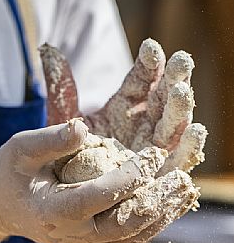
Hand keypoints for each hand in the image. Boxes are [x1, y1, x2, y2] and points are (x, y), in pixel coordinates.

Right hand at [0, 120, 196, 242]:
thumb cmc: (8, 174)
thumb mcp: (20, 149)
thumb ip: (51, 140)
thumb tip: (85, 127)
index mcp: (52, 211)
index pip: (97, 196)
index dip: (128, 177)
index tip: (152, 154)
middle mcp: (70, 235)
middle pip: (123, 228)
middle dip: (156, 203)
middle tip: (183, 181)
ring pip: (131, 238)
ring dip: (161, 217)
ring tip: (185, 194)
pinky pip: (126, 239)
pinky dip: (151, 224)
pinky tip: (169, 206)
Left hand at [40, 39, 206, 174]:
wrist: (67, 194)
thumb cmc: (65, 156)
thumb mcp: (63, 120)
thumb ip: (61, 88)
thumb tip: (48, 50)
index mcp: (125, 106)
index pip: (141, 80)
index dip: (148, 64)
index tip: (149, 48)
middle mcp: (143, 124)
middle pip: (164, 99)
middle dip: (174, 79)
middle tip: (180, 62)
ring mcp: (153, 148)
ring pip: (173, 126)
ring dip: (181, 109)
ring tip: (181, 92)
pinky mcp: (158, 173)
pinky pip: (177, 159)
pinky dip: (188, 147)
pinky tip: (195, 131)